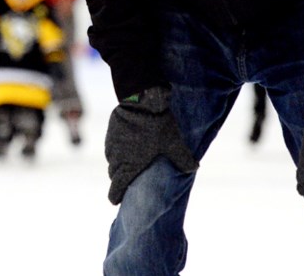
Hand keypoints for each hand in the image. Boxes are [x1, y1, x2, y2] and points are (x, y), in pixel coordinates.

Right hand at [105, 86, 197, 204]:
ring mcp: (111, 143)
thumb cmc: (158, 126)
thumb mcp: (174, 144)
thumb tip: (194, 169)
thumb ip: (183, 160)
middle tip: (125, 180)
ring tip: (125, 162)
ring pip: (111, 159)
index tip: (115, 201)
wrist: (141, 101)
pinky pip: (110, 145)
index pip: (117, 187)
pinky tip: (123, 145)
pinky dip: (115, 149)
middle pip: (113, 174)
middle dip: (118, 179)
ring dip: (116, 164)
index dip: (115, 196)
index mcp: (130, 166)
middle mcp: (117, 158)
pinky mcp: (110, 130)